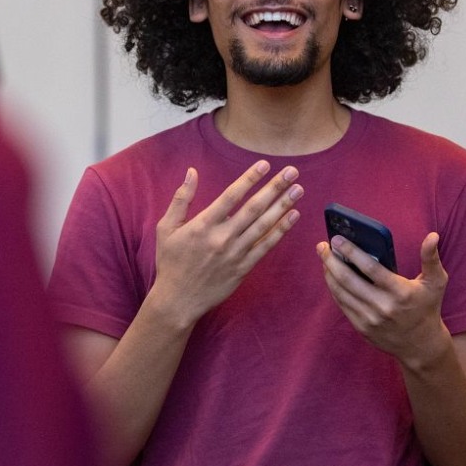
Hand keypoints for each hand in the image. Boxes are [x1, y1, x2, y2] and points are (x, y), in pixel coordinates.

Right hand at [154, 161, 302, 325]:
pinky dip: (281, 231)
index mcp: (203, 225)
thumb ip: (181, 198)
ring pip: (264, 225)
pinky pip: (266, 246)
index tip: (265, 164)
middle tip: (292, 171)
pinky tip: (293, 216)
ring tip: (298, 189)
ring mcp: (235, 253)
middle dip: (274, 188)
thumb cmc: (171, 261)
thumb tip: (192, 171)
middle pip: (253, 208)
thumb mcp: (167, 228)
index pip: (231, 196)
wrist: (178, 300)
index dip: (249, 179)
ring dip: (283, 206)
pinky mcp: (243, 268)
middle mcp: (222, 237)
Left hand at [317, 231, 448, 366]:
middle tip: (322, 245)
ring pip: (341, 292)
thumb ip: (431, 258)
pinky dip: (333, 287)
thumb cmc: (427, 307)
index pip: (370, 268)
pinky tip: (330, 275)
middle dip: (331, 260)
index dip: (351, 252)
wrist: (421, 345)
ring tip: (324, 256)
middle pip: (348, 279)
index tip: (337, 239)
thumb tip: (432, 236)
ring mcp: (370, 319)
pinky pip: (342, 304)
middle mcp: (383, 306)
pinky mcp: (361, 328)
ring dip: (328, 272)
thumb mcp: (436, 282)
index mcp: (400, 292)